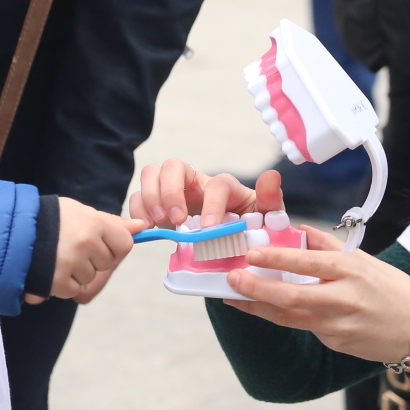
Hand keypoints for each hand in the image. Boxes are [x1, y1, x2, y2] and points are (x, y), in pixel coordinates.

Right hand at [37, 199, 138, 303]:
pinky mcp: (57, 281)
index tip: (100, 242)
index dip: (114, 246)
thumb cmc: (50, 218)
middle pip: (107, 263)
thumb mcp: (80, 212)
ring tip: (59, 255)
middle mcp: (86, 243)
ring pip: (90, 277)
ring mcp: (72, 263)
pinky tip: (52, 268)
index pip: (125, 244)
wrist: (12, 229)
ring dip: (78, 271)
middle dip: (94, 258)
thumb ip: (111, 222)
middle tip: (73, 246)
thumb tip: (141, 227)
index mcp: (95, 223)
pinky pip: (73, 289)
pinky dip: (64, 283)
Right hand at [130, 160, 283, 227]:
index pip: (217, 184)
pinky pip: (138, 198)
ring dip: (150, 197)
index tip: (210, 229)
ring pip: (151, 174)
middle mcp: (196, 183)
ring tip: (158, 223)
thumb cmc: (250, 227)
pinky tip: (147, 229)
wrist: (232, 244)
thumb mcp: (266, 217)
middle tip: (176, 220)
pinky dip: (137, 210)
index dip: (213, 205)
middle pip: (174, 165)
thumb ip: (270, 198)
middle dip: (171, 191)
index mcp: (224, 187)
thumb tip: (272, 175)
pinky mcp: (158, 206)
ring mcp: (173, 192)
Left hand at [224, 226, 409, 364]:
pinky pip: (305, 326)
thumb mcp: (366, 260)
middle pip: (292, 296)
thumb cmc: (394, 291)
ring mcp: (338, 326)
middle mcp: (343, 299)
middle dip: (257, 289)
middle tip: (232, 279)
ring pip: (290, 316)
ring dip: (259, 307)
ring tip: (234, 298)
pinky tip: (263, 309)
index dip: (277, 258)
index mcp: (351, 271)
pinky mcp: (336, 343)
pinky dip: (282, 317)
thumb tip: (298, 229)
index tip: (251, 253)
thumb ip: (329, 246)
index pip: (307, 262)